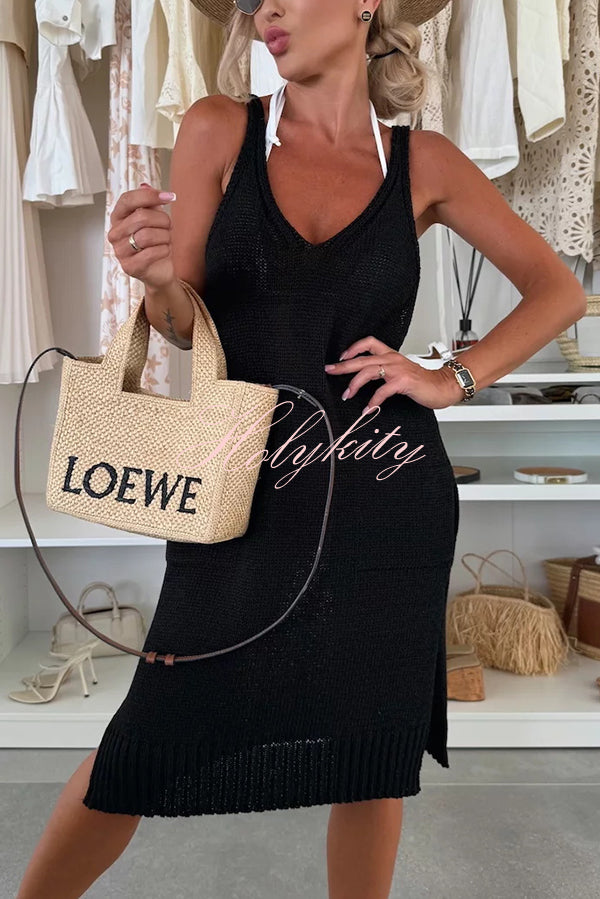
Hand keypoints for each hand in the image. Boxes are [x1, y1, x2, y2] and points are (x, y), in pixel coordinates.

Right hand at [107, 183, 175, 290]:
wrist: (160, 269)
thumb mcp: (154, 219)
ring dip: (165, 237)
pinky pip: (151, 253)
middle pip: (141, 217)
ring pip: (147, 236)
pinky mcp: (129, 267)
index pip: (127, 200)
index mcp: (118, 217)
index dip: (149, 196)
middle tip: (169, 226)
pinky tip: (165, 250)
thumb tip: (146, 186)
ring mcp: (120, 251)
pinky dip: (164, 250)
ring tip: (167, 240)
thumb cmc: (156, 243)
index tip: (169, 197)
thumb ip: (150, 202)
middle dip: (163, 220)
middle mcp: (115, 233)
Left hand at [324, 335, 463, 410]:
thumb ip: (384, 372)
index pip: (369, 342)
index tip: (341, 357)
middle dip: (343, 366)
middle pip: (362, 358)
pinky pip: (382, 391)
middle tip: (330, 371)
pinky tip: (368, 409)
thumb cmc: (421, 382)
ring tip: (347, 395)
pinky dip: (373, 401)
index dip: (353, 348)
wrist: (443, 386)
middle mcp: (392, 359)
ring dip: (354, 384)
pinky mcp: (403, 382)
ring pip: (368, 371)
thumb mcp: (400, 372)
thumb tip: (363, 379)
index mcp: (391, 355)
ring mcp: (398, 370)